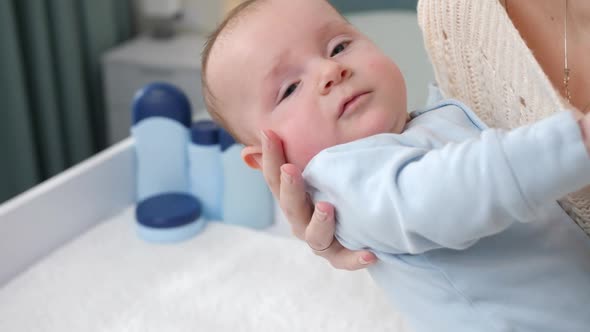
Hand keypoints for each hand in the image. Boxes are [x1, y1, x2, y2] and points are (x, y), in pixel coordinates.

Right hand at [260, 130, 376, 269]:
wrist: (361, 226)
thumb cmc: (334, 191)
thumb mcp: (320, 168)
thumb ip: (298, 153)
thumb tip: (255, 143)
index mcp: (293, 199)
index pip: (275, 177)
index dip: (270, 156)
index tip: (270, 133)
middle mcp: (301, 220)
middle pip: (290, 206)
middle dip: (290, 188)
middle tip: (290, 169)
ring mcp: (321, 240)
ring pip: (315, 237)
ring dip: (319, 222)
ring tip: (327, 207)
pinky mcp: (342, 256)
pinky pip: (346, 260)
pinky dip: (355, 258)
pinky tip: (370, 252)